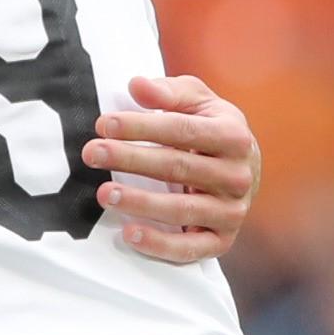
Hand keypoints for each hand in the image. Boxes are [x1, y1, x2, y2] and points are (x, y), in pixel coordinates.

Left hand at [83, 74, 260, 261]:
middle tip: (91, 153)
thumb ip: (168, 92)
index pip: (182, 130)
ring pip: (183, 210)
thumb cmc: (208, 125)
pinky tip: (129, 233)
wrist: (242, 166)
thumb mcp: (195, 99)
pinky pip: (192, 249)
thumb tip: (137, 85)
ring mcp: (232, 211)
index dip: (141, 127)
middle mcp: (238, 176)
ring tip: (104, 193)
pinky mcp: (222, 240)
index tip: (103, 124)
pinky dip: (160, 245)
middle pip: (178, 167)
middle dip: (130, 159)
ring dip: (141, 203)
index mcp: (233, 136)